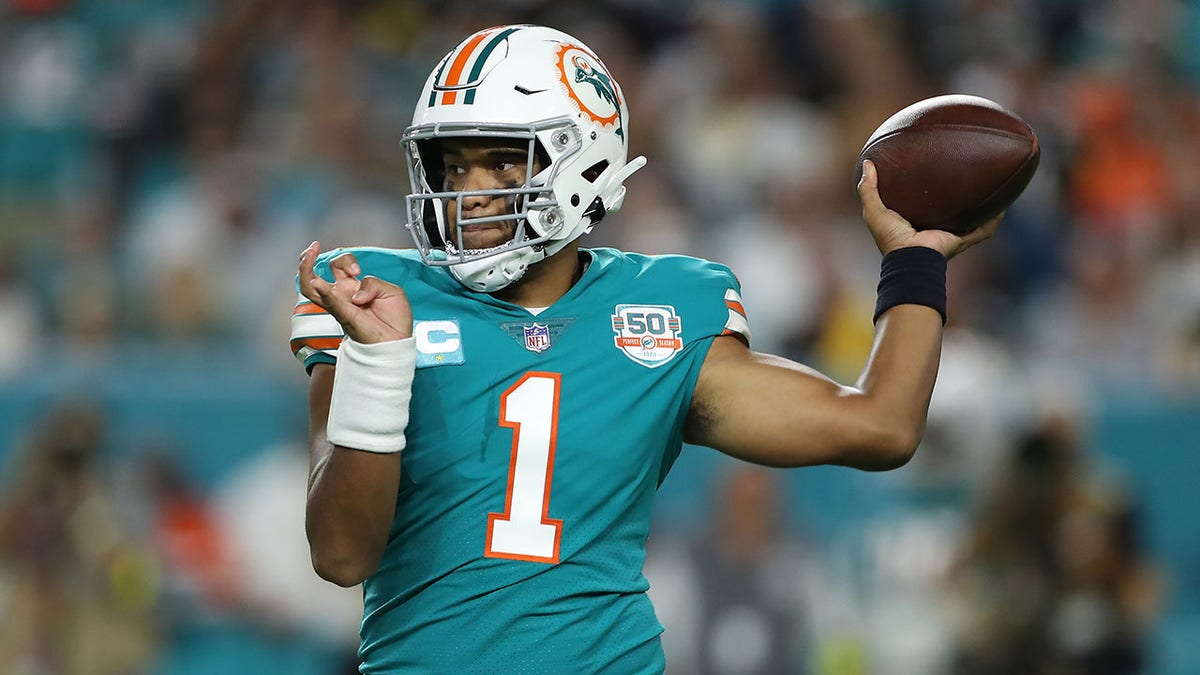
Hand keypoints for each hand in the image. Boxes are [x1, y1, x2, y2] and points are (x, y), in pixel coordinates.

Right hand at [298, 241, 412, 343]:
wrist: (398, 340)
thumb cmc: (394, 320)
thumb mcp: (391, 291)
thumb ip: (373, 283)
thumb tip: (356, 293)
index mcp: (353, 287)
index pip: (339, 266)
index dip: (345, 260)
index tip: (358, 269)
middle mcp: (342, 295)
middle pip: (316, 274)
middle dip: (310, 259)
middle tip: (313, 247)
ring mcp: (340, 305)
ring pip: (311, 289)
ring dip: (306, 270)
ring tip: (307, 256)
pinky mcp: (343, 315)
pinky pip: (329, 302)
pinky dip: (322, 292)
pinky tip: (317, 282)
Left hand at [857, 160, 1000, 258]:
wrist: (910, 259)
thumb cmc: (891, 238)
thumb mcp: (874, 211)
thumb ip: (867, 188)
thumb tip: (867, 162)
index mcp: (915, 223)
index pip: (922, 205)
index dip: (926, 191)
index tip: (930, 173)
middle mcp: (934, 229)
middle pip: (949, 210)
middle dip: (957, 196)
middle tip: (963, 175)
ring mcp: (950, 235)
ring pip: (970, 219)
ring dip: (980, 207)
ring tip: (989, 187)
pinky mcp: (962, 240)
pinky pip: (983, 230)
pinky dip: (993, 221)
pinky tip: (1003, 207)